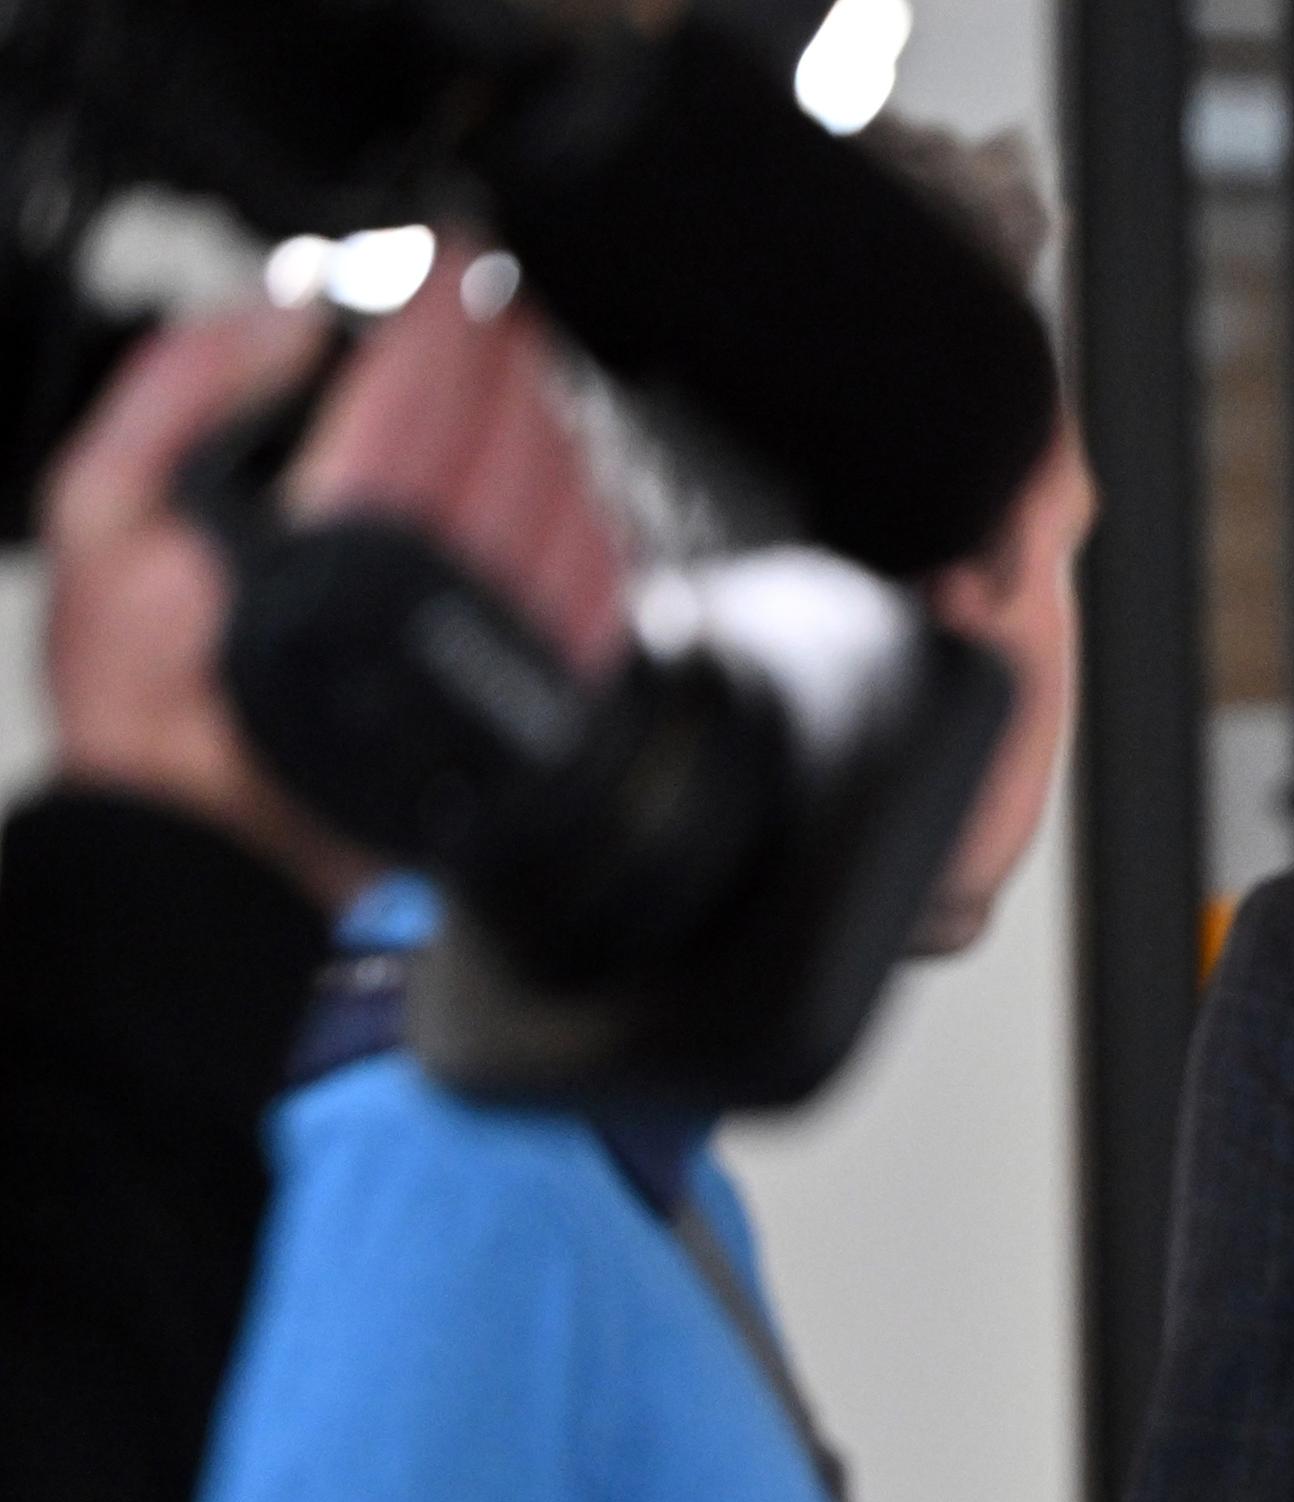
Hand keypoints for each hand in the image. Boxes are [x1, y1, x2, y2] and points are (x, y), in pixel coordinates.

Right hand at [38, 242, 621, 901]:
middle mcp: (429, 607)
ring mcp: (492, 662)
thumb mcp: (96, 522)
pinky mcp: (530, 712)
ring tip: (517, 374)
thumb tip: (280, 319)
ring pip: (566, 504)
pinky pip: (596, 587)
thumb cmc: (146, 699)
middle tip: (485, 302)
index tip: (443, 259)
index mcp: (327, 555)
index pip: (414, 393)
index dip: (437, 308)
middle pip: (507, 436)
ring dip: (550, 419)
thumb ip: (179, 396)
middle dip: (501, 350)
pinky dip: (586, 513)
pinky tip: (556, 477)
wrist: (203, 848)